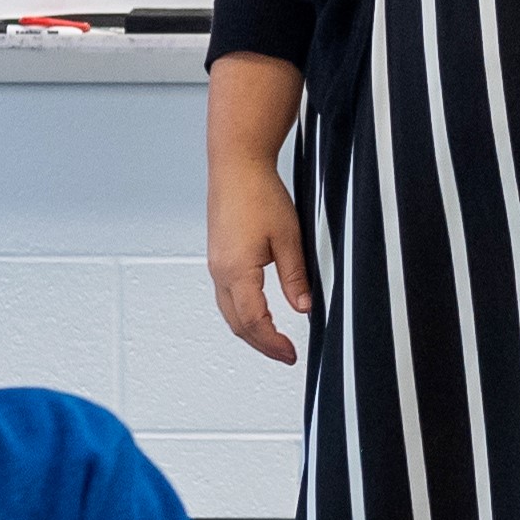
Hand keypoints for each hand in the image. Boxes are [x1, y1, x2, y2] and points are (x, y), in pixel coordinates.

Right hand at [209, 159, 312, 364]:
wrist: (236, 165)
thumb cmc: (258, 193)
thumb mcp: (289, 238)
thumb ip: (296, 277)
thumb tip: (304, 307)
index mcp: (237, 271)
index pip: (254, 322)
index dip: (273, 343)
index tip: (290, 354)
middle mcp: (220, 271)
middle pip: (237, 323)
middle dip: (261, 344)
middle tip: (284, 354)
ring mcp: (216, 264)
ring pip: (229, 312)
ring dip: (250, 330)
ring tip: (272, 338)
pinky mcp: (217, 256)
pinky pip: (225, 295)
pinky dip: (241, 312)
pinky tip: (257, 311)